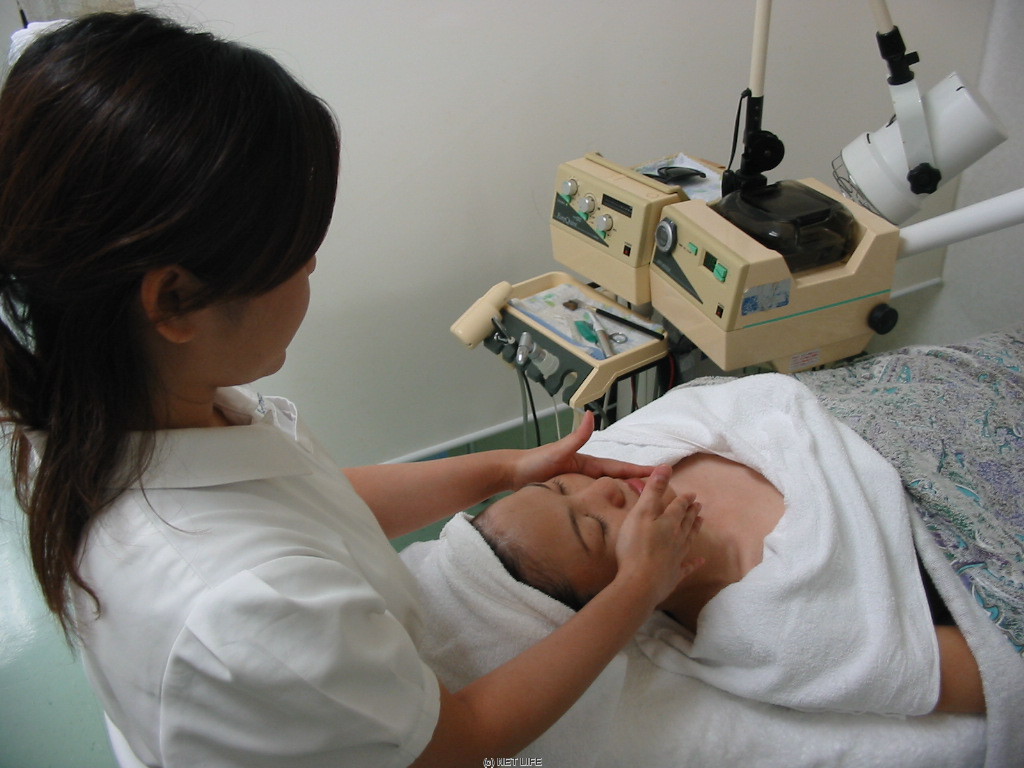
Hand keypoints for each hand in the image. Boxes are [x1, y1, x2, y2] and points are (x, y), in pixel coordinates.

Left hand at [508, 410, 652, 489]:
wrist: (512, 473)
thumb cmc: (534, 463)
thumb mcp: (558, 450)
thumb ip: (576, 437)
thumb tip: (592, 415)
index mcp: (587, 463)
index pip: (618, 467)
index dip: (637, 470)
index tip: (658, 472)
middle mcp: (586, 471)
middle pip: (617, 478)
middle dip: (638, 483)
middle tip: (661, 491)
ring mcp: (580, 482)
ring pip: (608, 488)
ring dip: (625, 493)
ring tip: (645, 503)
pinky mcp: (572, 493)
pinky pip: (595, 497)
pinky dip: (608, 501)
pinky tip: (614, 512)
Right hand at [612, 465, 703, 609]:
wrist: (640, 582)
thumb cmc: (636, 546)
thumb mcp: (641, 513)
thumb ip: (653, 490)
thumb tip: (666, 466)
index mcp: (668, 522)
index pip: (678, 507)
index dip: (684, 500)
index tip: (692, 494)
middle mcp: (677, 538)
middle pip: (686, 523)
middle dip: (692, 513)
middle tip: (699, 506)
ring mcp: (677, 558)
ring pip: (689, 540)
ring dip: (694, 530)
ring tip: (700, 523)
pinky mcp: (673, 575)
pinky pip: (687, 567)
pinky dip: (694, 563)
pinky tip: (700, 562)